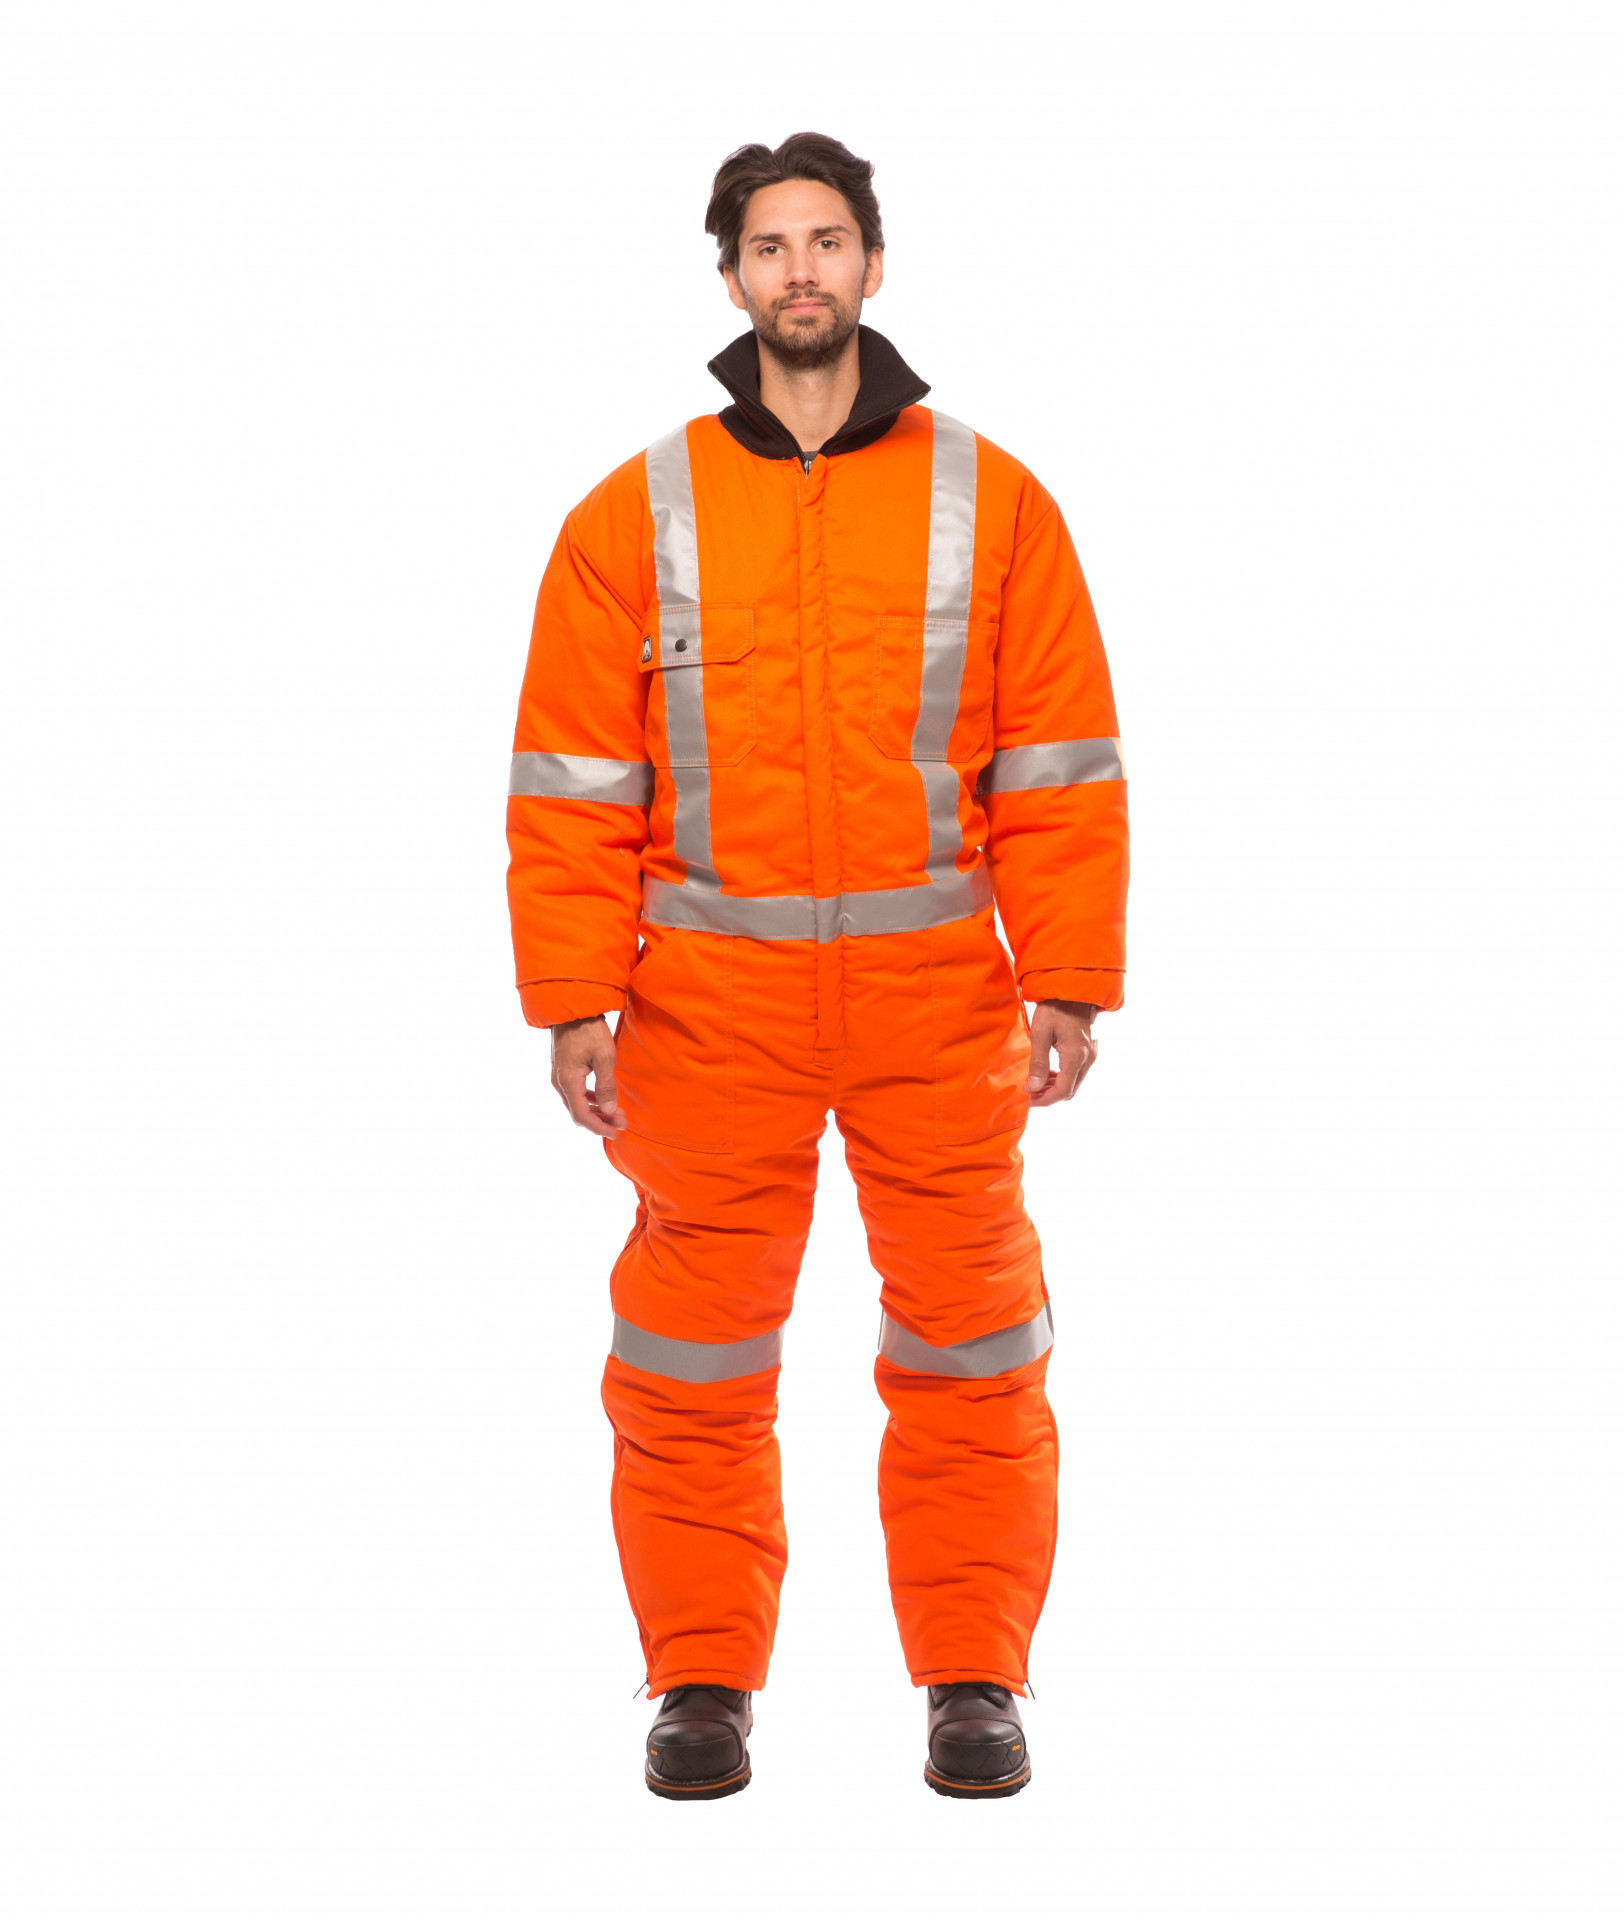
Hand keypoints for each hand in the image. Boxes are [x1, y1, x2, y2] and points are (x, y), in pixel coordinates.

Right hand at [549, 1015, 627, 1135]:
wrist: (572, 1008)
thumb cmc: (589, 1029)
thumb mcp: (604, 1056)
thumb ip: (606, 1085)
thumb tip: (610, 1110)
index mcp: (568, 1081)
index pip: (581, 1116)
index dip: (599, 1127)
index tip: (616, 1132)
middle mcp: (560, 1082)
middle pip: (579, 1113)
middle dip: (601, 1120)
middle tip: (623, 1122)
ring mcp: (559, 1076)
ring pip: (577, 1104)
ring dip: (597, 1111)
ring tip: (617, 1113)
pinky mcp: (563, 1070)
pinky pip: (575, 1093)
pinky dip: (590, 1100)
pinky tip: (603, 1099)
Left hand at [1026, 1000, 1098, 1107]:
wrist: (1072, 992)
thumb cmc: (1054, 1008)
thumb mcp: (1040, 1034)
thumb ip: (1038, 1063)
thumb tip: (1034, 1087)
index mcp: (1075, 1056)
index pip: (1063, 1090)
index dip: (1045, 1099)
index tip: (1029, 1099)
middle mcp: (1087, 1059)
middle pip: (1070, 1090)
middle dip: (1049, 1095)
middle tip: (1029, 1092)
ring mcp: (1090, 1055)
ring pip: (1074, 1083)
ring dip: (1055, 1087)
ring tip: (1035, 1083)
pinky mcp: (1089, 1051)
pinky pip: (1076, 1073)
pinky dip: (1062, 1078)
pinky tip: (1048, 1073)